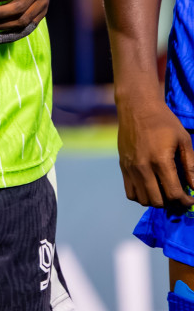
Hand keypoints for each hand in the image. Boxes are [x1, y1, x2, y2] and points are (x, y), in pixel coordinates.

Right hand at [118, 92, 193, 209]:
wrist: (136, 107)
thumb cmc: (164, 122)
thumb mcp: (184, 140)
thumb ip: (191, 166)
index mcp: (161, 161)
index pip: (174, 194)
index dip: (186, 201)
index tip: (191, 199)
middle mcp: (143, 167)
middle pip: (158, 201)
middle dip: (172, 203)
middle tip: (180, 195)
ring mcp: (130, 168)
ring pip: (143, 199)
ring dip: (157, 200)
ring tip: (165, 191)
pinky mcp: (123, 166)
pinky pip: (130, 192)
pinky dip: (142, 196)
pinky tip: (151, 188)